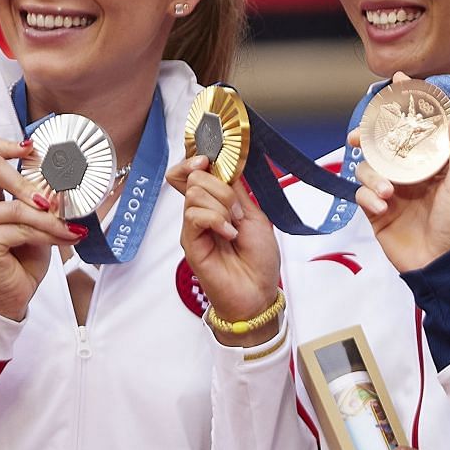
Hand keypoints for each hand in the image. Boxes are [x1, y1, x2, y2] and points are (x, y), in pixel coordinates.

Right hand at [0, 137, 85, 320]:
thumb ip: (39, 198)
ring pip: (16, 207)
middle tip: (55, 200)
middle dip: (30, 182)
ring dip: (50, 219)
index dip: (9, 145)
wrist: (11, 296)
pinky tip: (64, 238)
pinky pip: (20, 229)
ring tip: (71, 228)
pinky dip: (48, 234)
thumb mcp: (33, 220)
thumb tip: (65, 182)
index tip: (34, 149)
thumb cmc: (20, 257)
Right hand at [165, 155, 281, 344]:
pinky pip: (194, 216)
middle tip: (237, 212)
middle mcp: (201, 212)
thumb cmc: (259, 260)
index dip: (197, 159)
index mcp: (217, 202)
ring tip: (234, 227)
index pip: (194, 172)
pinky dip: (215, 220)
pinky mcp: (190, 242)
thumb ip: (237, 191)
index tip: (209, 157)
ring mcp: (194, 227)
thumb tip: (223, 166)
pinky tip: (228, 235)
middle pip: (195, 177)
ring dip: (221, 206)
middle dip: (221, 188)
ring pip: (195, 193)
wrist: (258, 292)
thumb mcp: (255, 216)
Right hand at [351, 75, 449, 273]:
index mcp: (429, 163)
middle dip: (367, 138)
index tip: (396, 81)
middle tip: (358, 137)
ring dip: (372, 178)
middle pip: (381, 145)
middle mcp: (408, 174)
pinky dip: (368, 198)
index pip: (414, 128)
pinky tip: (381, 208)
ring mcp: (391, 192)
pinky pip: (362, 196)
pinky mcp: (376, 212)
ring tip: (387, 194)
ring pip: (367, 169)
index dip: (405, 104)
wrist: (440, 266)